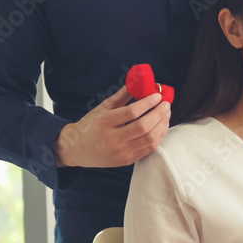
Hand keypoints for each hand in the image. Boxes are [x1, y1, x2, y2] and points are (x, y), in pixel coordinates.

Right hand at [55, 85, 169, 167]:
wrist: (77, 149)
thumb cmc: (90, 126)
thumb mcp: (102, 108)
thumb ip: (121, 96)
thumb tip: (137, 82)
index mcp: (105, 123)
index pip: (132, 112)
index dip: (148, 103)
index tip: (157, 96)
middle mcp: (113, 139)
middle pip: (143, 127)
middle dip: (159, 114)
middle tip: (166, 105)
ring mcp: (121, 152)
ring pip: (149, 139)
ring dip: (162, 125)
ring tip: (166, 114)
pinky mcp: (127, 160)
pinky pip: (148, 149)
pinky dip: (158, 137)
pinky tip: (161, 127)